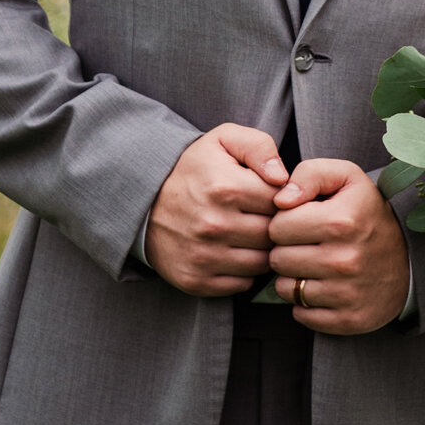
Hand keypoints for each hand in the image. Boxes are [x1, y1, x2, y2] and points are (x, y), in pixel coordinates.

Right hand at [146, 125, 286, 295]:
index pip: (281, 201)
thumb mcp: (223, 140)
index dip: (280, 198)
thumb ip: (259, 147)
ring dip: (261, 250)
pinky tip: (233, 253)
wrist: (143, 202)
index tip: (268, 195)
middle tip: (260, 216)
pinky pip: (243, 283)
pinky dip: (244, 272)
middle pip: (273, 234)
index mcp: (225, 187)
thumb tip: (282, 178)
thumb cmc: (193, 169)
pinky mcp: (196, 280)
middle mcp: (214, 224)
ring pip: (262, 262)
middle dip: (273, 225)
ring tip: (248, 234)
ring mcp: (203, 256)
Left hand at [268, 159, 411, 334]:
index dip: (285, 223)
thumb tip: (280, 200)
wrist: (411, 259)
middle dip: (286, 250)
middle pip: (277, 259)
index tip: (302, 223)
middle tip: (307, 246)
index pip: (277, 227)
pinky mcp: (349, 319)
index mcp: (341, 221)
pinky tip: (322, 288)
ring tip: (313, 266)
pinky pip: (301, 314)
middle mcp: (345, 259)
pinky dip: (306, 303)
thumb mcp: (347, 179)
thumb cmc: (367, 214)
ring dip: (293, 278)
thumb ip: (310, 174)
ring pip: (285, 289)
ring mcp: (348, 293)